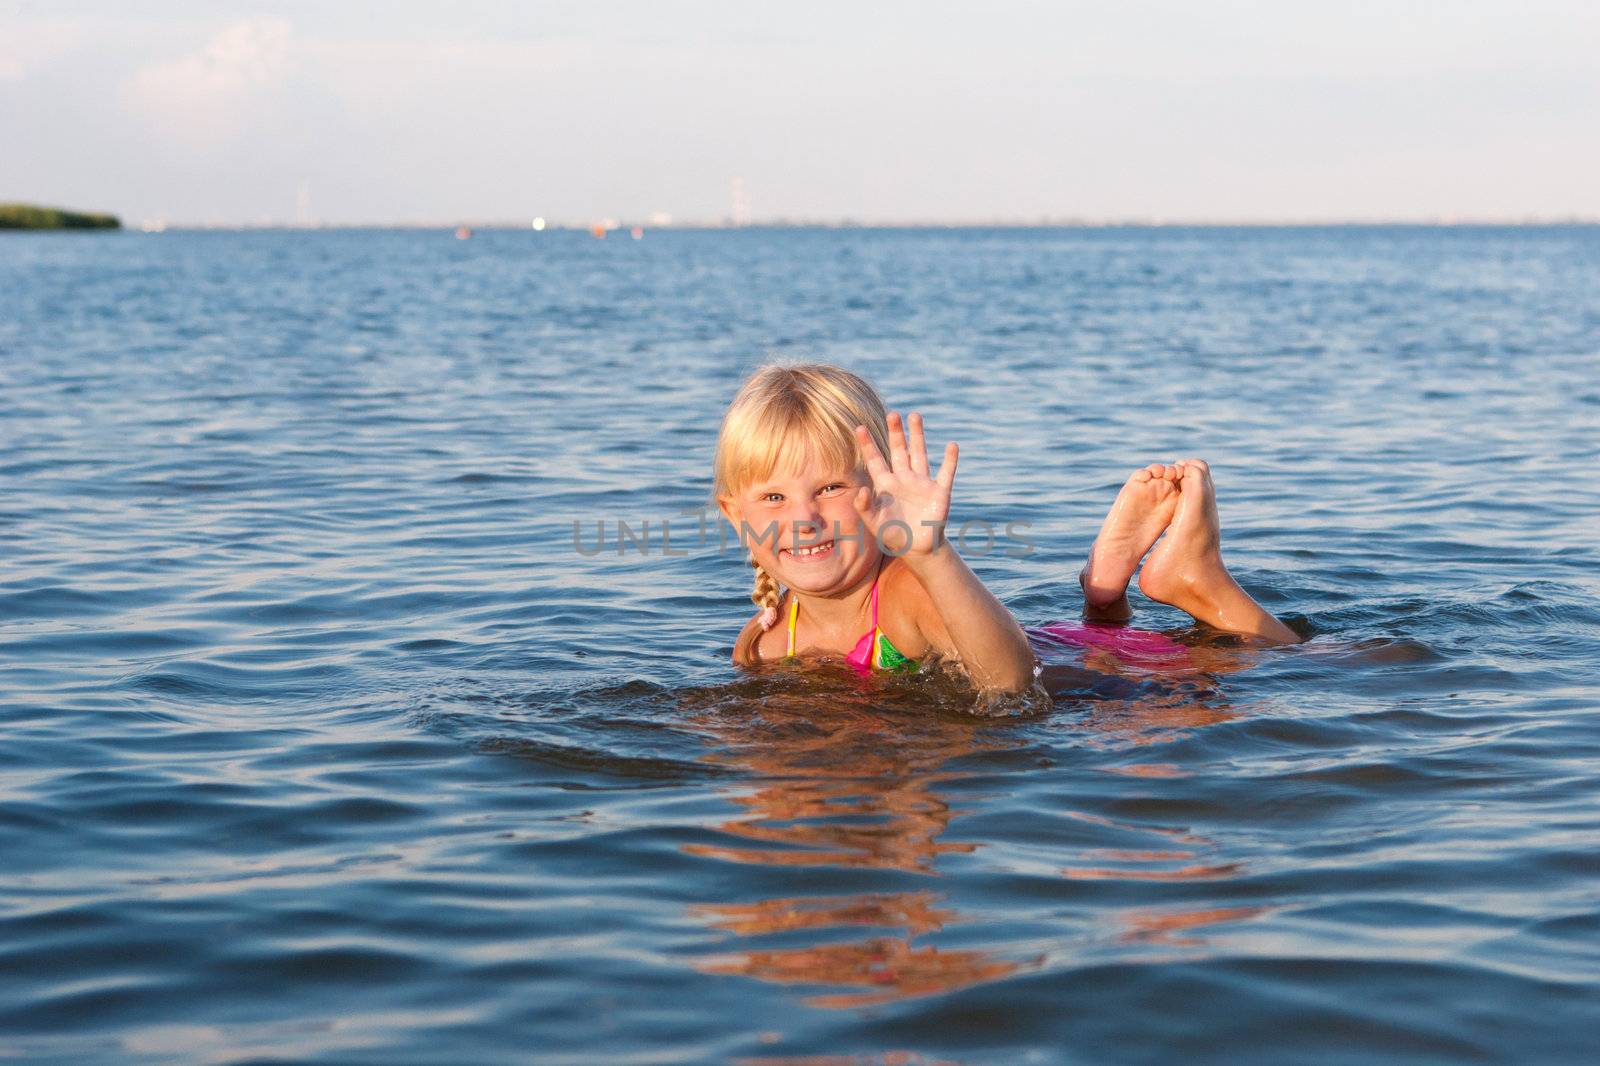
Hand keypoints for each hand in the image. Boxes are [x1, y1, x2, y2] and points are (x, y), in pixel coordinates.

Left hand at [852, 411, 958, 556]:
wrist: (917, 548)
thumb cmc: (892, 534)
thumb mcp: (874, 523)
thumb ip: (865, 507)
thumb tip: (861, 491)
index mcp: (887, 485)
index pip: (875, 460)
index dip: (868, 445)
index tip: (859, 427)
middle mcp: (904, 479)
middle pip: (899, 450)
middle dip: (896, 433)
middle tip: (893, 414)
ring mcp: (922, 483)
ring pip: (920, 454)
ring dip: (918, 436)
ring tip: (915, 416)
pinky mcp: (940, 492)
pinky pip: (946, 473)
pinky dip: (950, 460)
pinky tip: (952, 445)